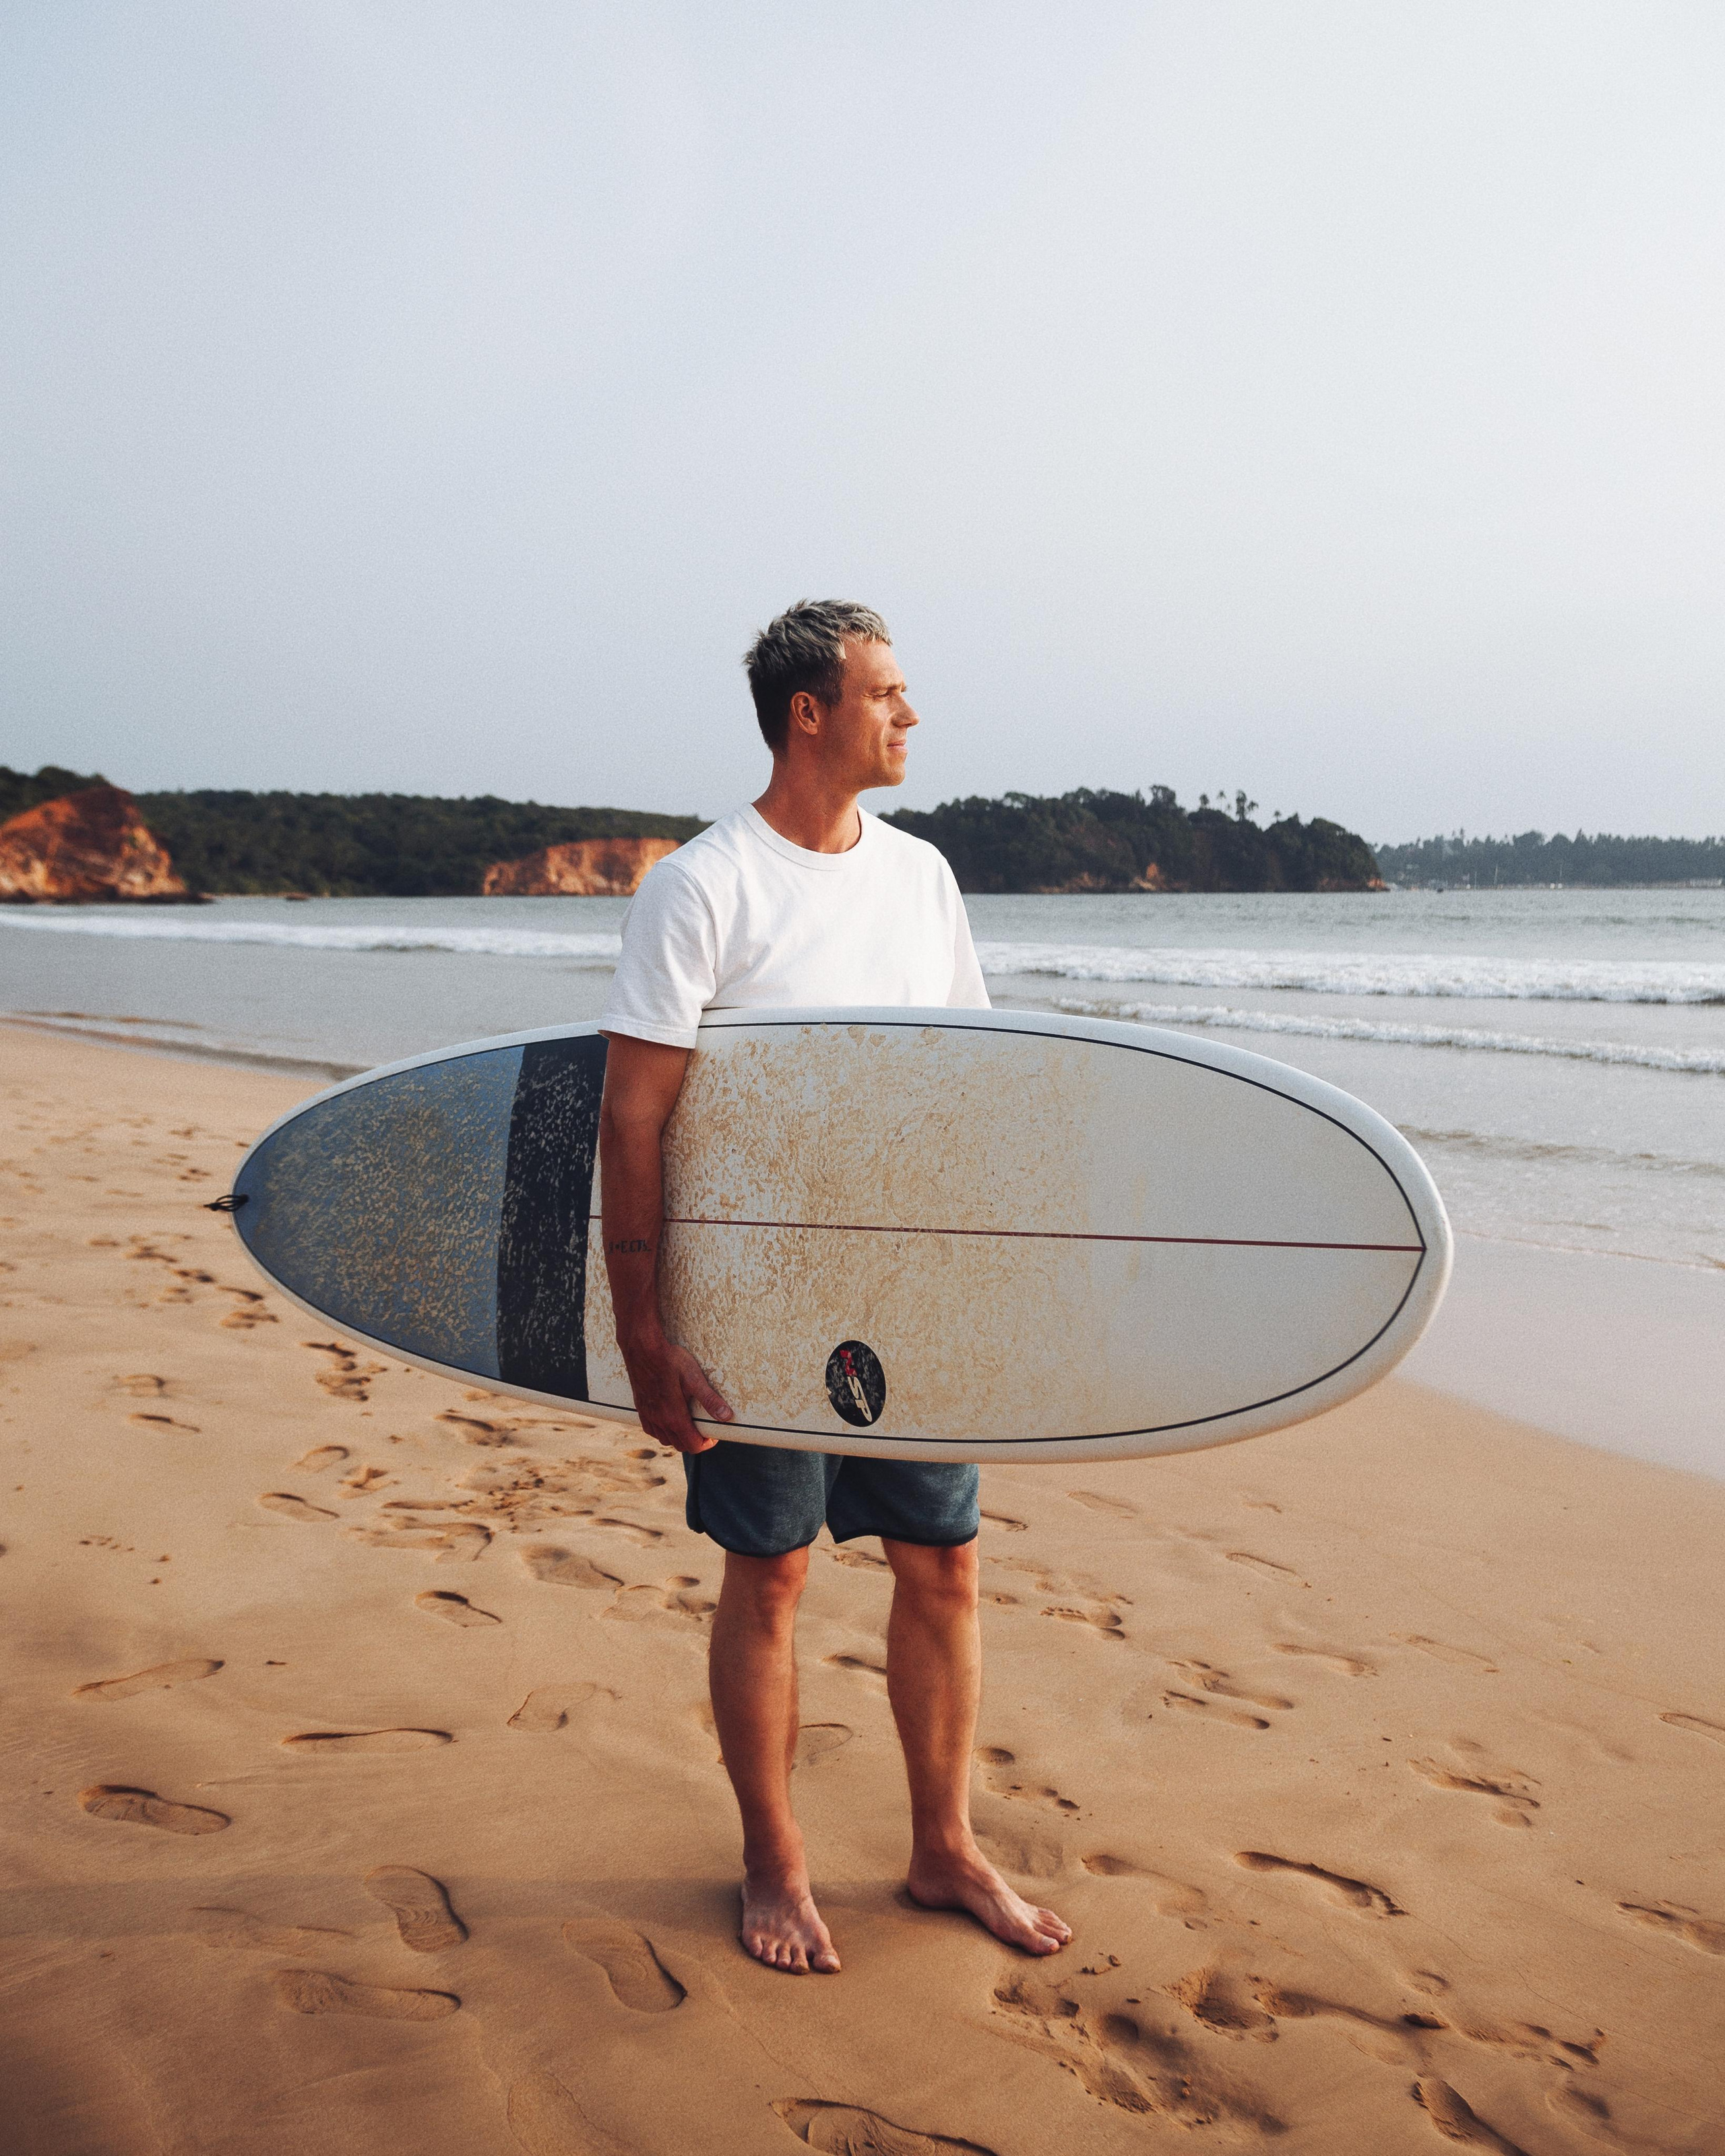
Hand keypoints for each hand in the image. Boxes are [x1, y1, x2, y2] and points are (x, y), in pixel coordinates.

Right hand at [619, 1332, 732, 1453]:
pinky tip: (668, 1419)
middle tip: (704, 1428)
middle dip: (694, 1441)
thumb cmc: (669, 1360)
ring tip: (689, 1424)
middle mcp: (659, 1421)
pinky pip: (651, 1430)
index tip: (713, 1434)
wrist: (642, 1349)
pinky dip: (662, 1431)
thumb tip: (726, 1416)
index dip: (707, 1443)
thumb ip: (710, 1400)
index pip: (693, 1445)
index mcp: (674, 1417)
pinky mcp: (640, 1408)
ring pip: (665, 1439)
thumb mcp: (694, 1378)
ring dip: (678, 1437)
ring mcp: (648, 1415)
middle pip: (680, 1445)